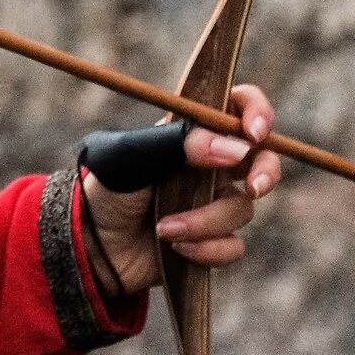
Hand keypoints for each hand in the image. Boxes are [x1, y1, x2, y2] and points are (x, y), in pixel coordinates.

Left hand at [80, 83, 283, 297]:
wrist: (88, 246)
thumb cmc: (105, 190)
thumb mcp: (132, 157)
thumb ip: (180, 145)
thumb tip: (238, 149)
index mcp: (188, 134)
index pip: (233, 106)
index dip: (254, 111)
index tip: (254, 132)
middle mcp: (207, 166)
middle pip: (261, 159)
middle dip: (266, 172)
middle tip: (253, 187)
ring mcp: (211, 202)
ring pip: (241, 208)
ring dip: (205, 221)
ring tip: (164, 228)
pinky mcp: (212, 239)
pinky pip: (233, 245)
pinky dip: (206, 248)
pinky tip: (175, 246)